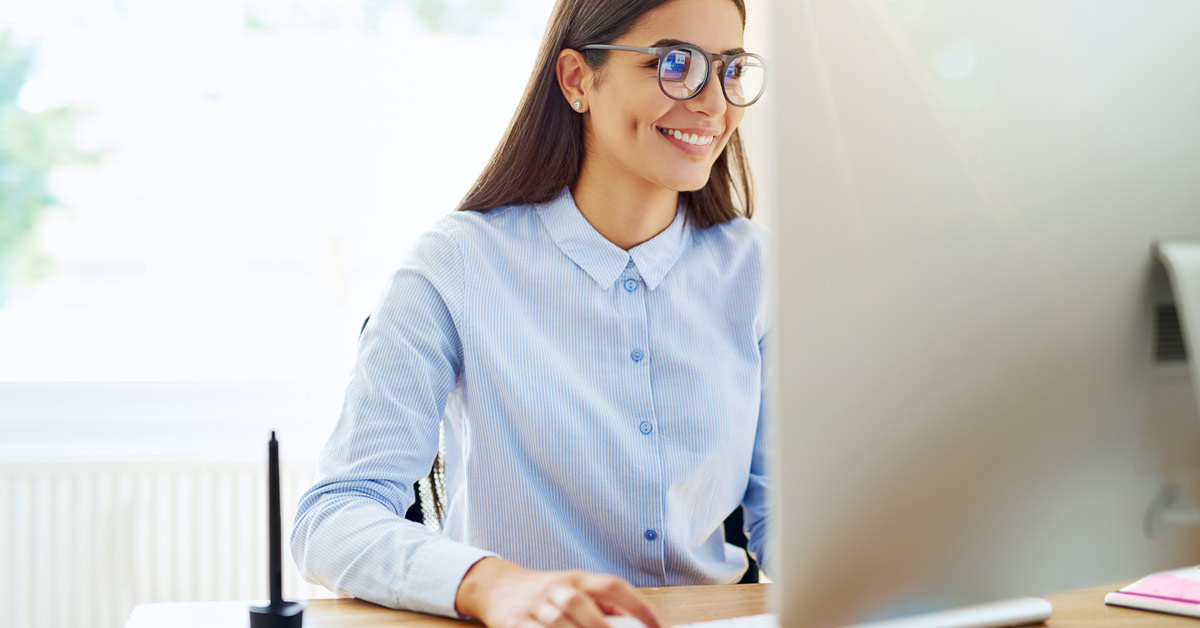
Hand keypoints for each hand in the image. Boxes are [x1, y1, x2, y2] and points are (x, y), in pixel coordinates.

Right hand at [454, 557, 663, 627]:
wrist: (497, 587)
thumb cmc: (545, 592)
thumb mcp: (573, 588)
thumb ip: (602, 604)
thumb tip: (633, 622)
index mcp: (577, 578)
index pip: (612, 585)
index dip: (636, 605)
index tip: (655, 626)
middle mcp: (556, 588)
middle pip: (582, 604)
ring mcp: (534, 606)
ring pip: (559, 623)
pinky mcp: (515, 623)